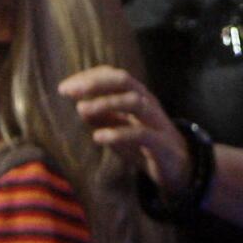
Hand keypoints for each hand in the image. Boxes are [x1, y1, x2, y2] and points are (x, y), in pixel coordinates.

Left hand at [59, 66, 190, 196]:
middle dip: (96, 83)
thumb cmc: (143, 144)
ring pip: (134, 102)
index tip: (64, 88)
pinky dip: (119, 133)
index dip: (89, 77)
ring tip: (82, 109)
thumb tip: (80, 106)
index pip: (113, 76)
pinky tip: (99, 137)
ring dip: (106, 103)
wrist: (178, 167)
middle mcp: (147, 103)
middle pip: (124, 81)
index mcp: (137, 96)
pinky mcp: (161, 143)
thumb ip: (101, 118)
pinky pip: (141, 134)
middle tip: (70, 91)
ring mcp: (156, 121)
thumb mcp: (117, 129)